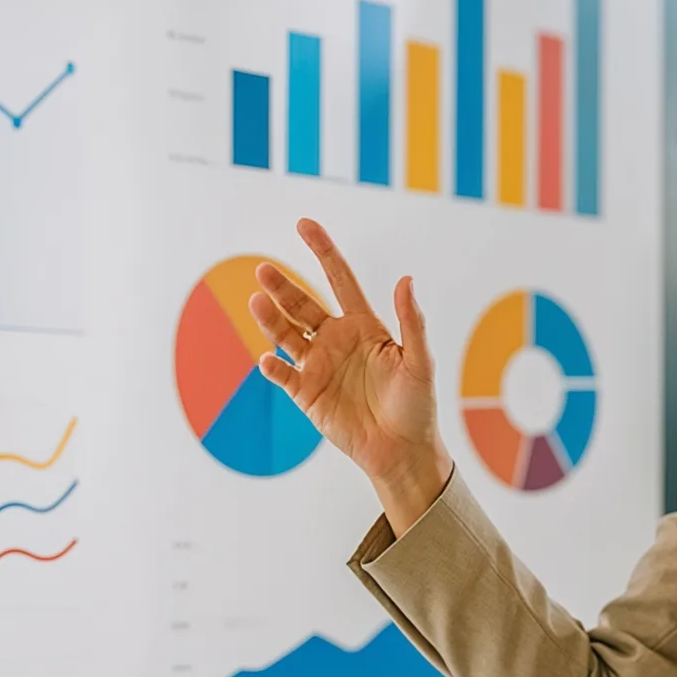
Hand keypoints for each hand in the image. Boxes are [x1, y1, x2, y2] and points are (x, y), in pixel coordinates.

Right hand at [249, 218, 453, 531]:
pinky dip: (273, 366)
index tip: (304, 224)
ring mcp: (319, 366)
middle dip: (283, 286)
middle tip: (263, 269)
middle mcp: (337, 340)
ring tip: (256, 300)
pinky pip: (283, 374)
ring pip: (287, 334)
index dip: (322, 251)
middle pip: (303, 304)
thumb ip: (411, 322)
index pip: (338, 279)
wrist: (403, 451)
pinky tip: (267, 358)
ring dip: (270, 319)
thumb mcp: (420, 361)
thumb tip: (406, 280)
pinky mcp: (307, 394)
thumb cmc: (417, 405)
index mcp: (364, 326)